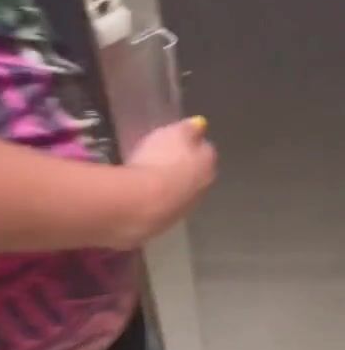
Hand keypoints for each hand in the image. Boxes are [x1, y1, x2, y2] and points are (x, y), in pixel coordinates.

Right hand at [128, 119, 216, 235]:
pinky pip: (164, 206)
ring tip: (149, 178)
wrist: (142, 204)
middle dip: (183, 167)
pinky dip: (156, 200)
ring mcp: (185, 209)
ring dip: (170, 186)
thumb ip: (189, 128)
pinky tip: (141, 196)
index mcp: (208, 163)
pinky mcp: (166, 224)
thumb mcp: (174, 133)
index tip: (176, 140)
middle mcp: (203, 188)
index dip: (191, 143)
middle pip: (196, 174)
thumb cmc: (160, 160)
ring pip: (181, 192)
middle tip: (162, 159)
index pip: (205, 149)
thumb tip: (200, 125)